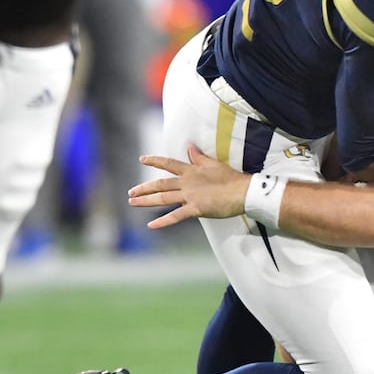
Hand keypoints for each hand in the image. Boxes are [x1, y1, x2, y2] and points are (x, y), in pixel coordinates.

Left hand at [128, 146, 250, 227]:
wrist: (242, 192)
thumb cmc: (231, 179)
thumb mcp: (214, 164)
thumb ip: (199, 158)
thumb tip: (190, 148)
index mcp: (191, 171)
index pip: (169, 164)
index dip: (154, 161)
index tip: (142, 159)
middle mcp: (187, 182)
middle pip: (160, 184)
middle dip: (144, 188)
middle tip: (131, 192)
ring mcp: (190, 196)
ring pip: (163, 198)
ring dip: (146, 201)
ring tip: (133, 203)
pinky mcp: (195, 209)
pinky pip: (175, 216)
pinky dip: (162, 221)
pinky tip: (151, 226)